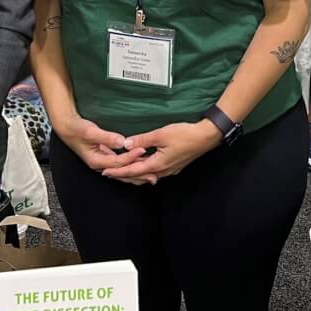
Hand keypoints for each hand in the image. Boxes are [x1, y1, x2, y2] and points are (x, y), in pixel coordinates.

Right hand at [56, 114, 148, 173]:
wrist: (67, 128)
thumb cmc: (77, 129)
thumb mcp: (90, 131)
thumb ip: (106, 137)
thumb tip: (121, 142)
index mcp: (96, 161)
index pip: (118, 162)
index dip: (131, 157)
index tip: (143, 150)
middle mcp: (100, 165)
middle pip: (122, 173)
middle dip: (138, 174)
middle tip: (154, 175)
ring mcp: (103, 163)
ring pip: (122, 173)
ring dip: (136, 174)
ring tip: (151, 176)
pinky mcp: (105, 159)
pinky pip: (120, 166)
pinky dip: (131, 167)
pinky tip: (140, 165)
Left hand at [101, 122, 222, 183]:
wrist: (206, 137)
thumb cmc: (185, 135)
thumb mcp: (161, 134)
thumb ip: (142, 140)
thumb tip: (126, 144)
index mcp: (157, 165)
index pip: (132, 171)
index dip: (117, 171)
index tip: (105, 172)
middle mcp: (162, 171)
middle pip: (138, 176)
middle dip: (122, 174)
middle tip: (108, 172)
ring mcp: (169, 170)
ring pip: (146, 175)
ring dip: (133, 173)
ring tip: (121, 169)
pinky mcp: (173, 166)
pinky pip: (154, 172)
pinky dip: (143, 170)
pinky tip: (141, 165)